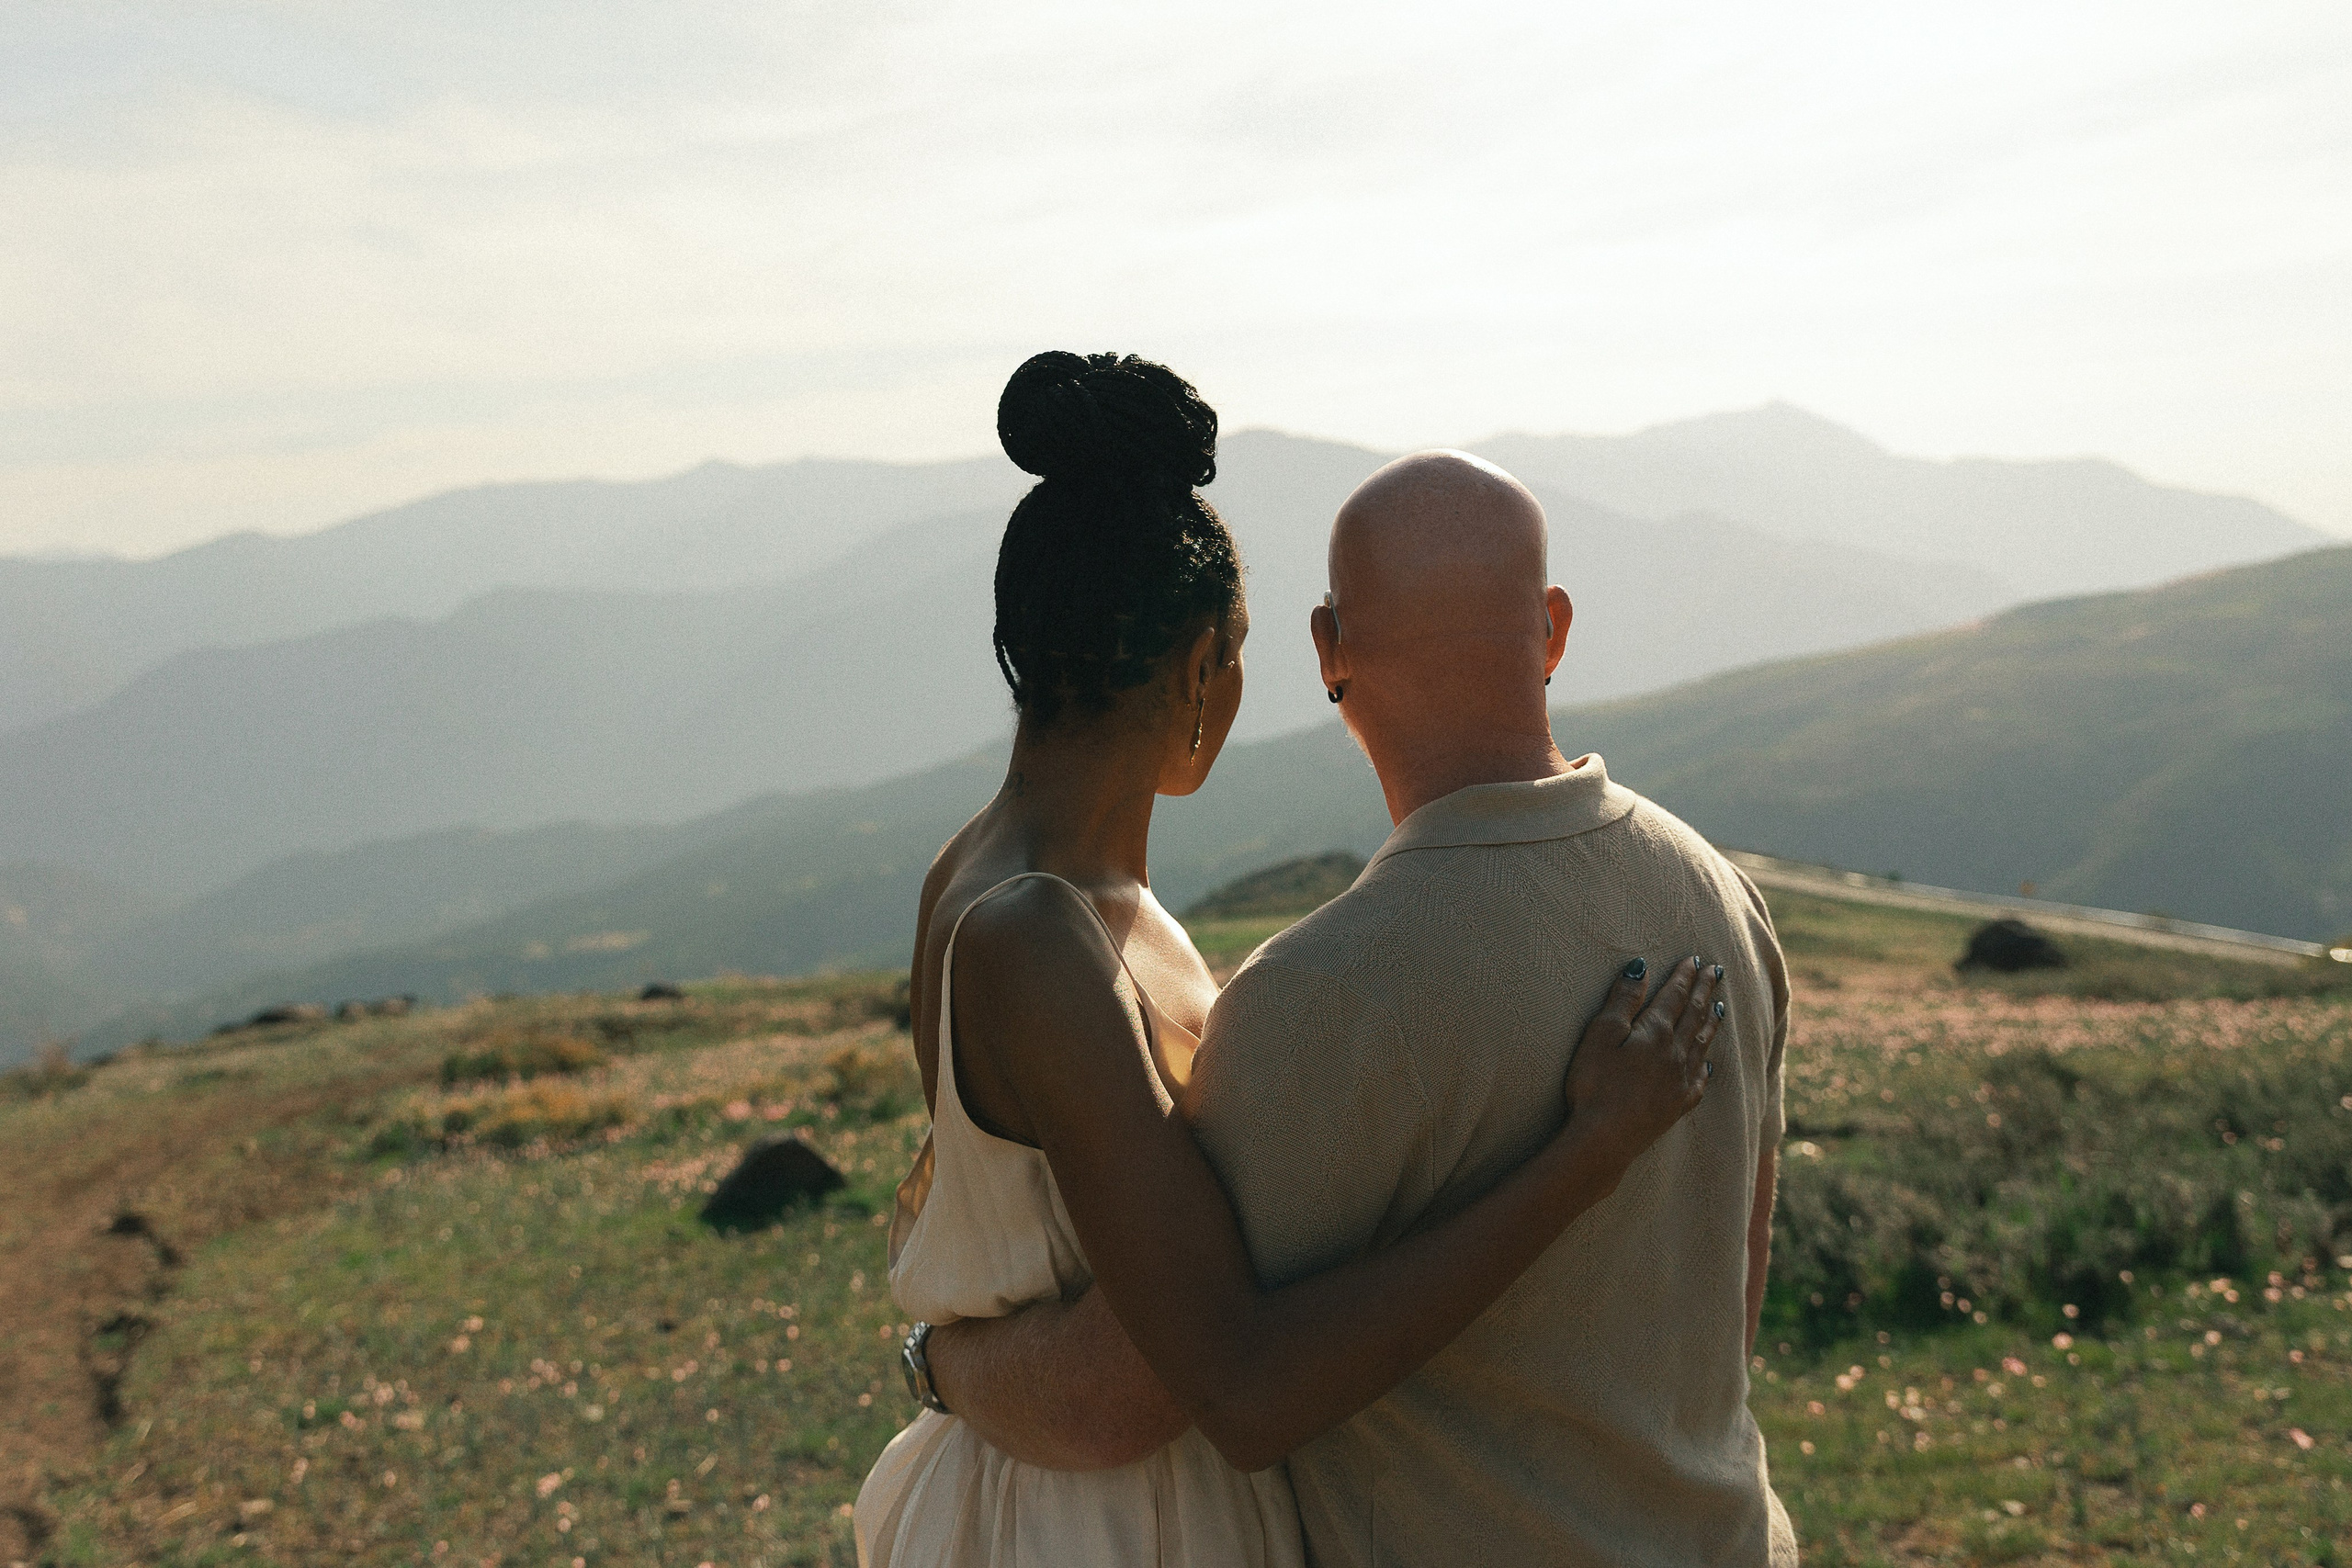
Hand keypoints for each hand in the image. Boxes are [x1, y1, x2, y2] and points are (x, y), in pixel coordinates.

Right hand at [1564, 956, 1721, 1175]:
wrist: (1605, 1138)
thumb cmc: (1594, 1084)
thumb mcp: (1601, 1034)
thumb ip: (1623, 999)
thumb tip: (1642, 967)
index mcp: (1657, 1032)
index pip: (1675, 996)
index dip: (1684, 975)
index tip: (1696, 958)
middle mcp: (1676, 1053)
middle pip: (1695, 1014)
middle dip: (1705, 990)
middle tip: (1716, 971)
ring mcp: (1681, 1081)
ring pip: (1703, 1043)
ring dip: (1711, 1021)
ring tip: (1720, 1006)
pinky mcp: (1679, 1105)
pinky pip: (1702, 1079)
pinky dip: (1707, 1064)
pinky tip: (1710, 1063)